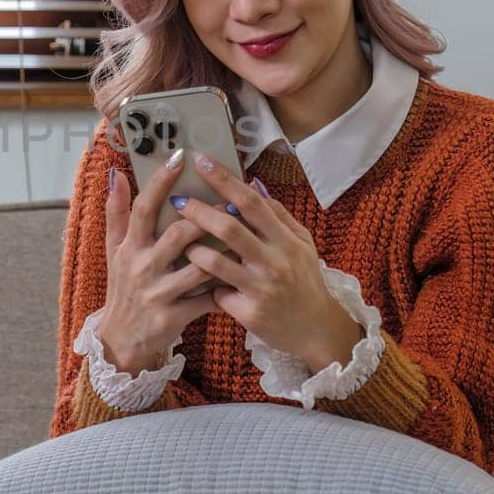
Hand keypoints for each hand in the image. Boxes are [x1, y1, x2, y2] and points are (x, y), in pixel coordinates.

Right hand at [98, 148, 221, 374]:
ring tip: (245, 234)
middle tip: (232, 201)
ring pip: (199, 266)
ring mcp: (158, 293)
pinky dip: (225, 286)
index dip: (160, 182)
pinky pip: (207, 298)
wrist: (121, 340)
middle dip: (208, 217)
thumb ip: (116, 213)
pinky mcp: (173, 317)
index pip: (144, 208)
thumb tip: (116, 174)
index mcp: (129, 248)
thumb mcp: (114, 251)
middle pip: (179, 234)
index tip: (180, 158)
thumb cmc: (123, 289)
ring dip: (224, 250)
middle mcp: (141, 267)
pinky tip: (241, 274)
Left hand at [169, 154, 360, 366]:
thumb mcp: (302, 245)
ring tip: (180, 242)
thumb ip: (279, 216)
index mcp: (287, 241)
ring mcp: (261, 289)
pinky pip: (217, 293)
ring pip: (215, 263)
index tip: (203, 162)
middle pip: (230, 229)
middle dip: (199, 211)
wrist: (316, 330)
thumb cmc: (304, 281)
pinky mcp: (249, 314)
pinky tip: (197, 283)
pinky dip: (206, 285)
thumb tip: (253, 186)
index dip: (226, 181)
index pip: (253, 203)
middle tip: (178, 201)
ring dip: (192, 248)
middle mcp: (275, 262)